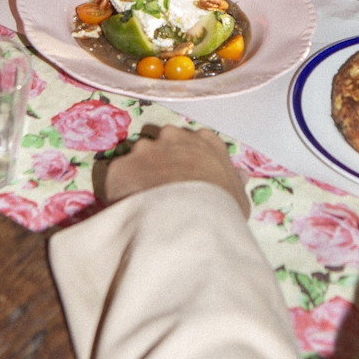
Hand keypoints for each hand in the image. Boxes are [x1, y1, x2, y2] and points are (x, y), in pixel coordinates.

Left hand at [103, 125, 249, 218]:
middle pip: (162, 144)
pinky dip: (120, 190)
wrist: (188, 222)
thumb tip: (241, 176)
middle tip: (162, 189)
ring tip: (143, 202)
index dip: (187, 160)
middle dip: (159, 162)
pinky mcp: (120, 165)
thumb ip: (234, 181)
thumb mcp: (238, 197)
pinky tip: (129, 210)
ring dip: (138, 175)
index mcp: (205, 140)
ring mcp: (144, 149)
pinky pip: (117, 176)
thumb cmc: (221, 210)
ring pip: (137, 158)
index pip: (193, 142)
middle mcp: (173, 136)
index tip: (185, 177)